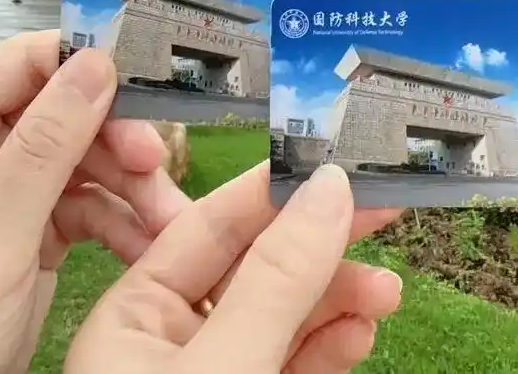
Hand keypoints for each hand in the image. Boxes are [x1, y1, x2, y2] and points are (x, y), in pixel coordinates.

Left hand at [0, 31, 190, 373]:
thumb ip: (42, 149)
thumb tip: (94, 65)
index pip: (22, 67)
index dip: (79, 67)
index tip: (135, 88)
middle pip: (69, 112)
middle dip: (120, 140)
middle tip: (156, 164)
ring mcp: (15, 192)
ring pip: (89, 159)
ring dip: (135, 188)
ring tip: (168, 220)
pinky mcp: (39, 229)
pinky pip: (92, 206)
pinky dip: (125, 223)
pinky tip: (149, 242)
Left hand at [66, 161, 402, 373]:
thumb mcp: (215, 367)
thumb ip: (273, 283)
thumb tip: (330, 186)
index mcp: (129, 314)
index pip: (213, 223)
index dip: (282, 188)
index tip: (346, 164)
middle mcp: (167, 339)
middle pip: (259, 266)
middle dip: (325, 246)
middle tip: (388, 212)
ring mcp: (208, 373)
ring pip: (283, 315)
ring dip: (339, 297)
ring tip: (387, 291)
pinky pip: (289, 360)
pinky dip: (327, 344)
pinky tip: (360, 332)